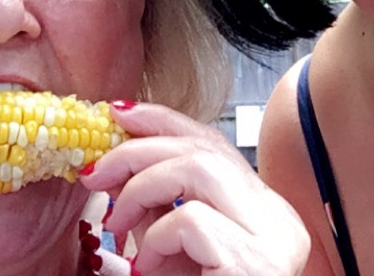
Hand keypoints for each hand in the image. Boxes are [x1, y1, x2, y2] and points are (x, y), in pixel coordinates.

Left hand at [81, 102, 308, 275]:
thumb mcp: (172, 254)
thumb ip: (160, 210)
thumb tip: (115, 163)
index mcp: (264, 214)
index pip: (214, 144)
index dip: (163, 121)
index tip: (117, 114)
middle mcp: (279, 222)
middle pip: (204, 149)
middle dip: (137, 151)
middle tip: (94, 173)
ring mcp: (275, 242)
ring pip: (198, 169)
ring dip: (141, 189)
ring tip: (118, 225)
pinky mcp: (257, 263)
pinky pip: (192, 221)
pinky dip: (157, 238)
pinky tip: (150, 269)